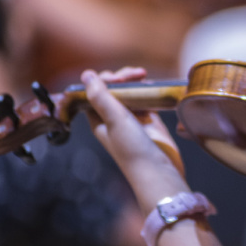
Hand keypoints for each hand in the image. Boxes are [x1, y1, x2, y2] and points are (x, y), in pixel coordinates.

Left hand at [82, 67, 188, 211]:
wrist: (159, 171)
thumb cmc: (133, 149)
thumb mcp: (114, 120)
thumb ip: (101, 96)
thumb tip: (86, 74)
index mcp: (98, 119)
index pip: (95, 91)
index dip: (104, 79)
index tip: (118, 77)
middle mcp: (113, 118)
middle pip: (113, 90)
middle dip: (123, 78)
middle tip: (137, 74)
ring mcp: (132, 119)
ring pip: (129, 93)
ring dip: (135, 82)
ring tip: (144, 76)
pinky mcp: (149, 121)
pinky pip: (145, 100)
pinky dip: (148, 91)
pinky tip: (152, 86)